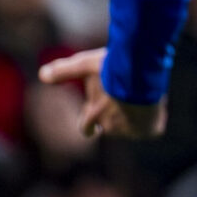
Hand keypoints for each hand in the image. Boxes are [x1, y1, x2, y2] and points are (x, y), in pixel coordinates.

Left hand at [38, 49, 165, 138]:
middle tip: (120, 110)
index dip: (90, 125)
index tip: (93, 127)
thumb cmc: (112, 69)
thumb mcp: (85, 65)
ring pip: (131, 128)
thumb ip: (64, 71)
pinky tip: (155, 107)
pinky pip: (151, 128)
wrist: (143, 75)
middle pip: (110, 129)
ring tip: (139, 102)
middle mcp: (110, 127)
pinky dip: (152, 120)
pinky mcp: (150, 130)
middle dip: (113, 121)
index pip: (85, 128)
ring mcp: (131, 131)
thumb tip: (42, 74)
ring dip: (133, 119)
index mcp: (92, 115)